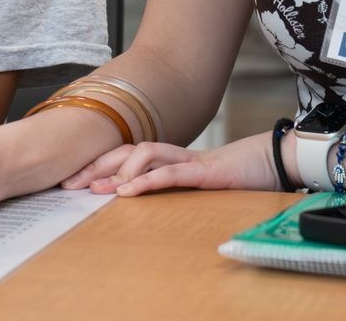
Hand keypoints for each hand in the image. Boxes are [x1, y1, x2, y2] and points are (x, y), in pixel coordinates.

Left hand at [59, 133, 278, 197]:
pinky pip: (172, 173)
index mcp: (171, 158)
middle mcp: (176, 154)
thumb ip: (173, 184)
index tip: (74, 180)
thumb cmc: (238, 174)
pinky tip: (129, 191)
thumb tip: (140, 196)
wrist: (275, 161)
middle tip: (70, 183)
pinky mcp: (207, 171)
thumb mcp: (198, 182)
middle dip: (97, 165)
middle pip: (127, 149)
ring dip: (117, 170)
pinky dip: (147, 181)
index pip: (127, 154)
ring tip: (96, 189)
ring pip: (145, 154)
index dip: (99, 164)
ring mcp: (191, 160)